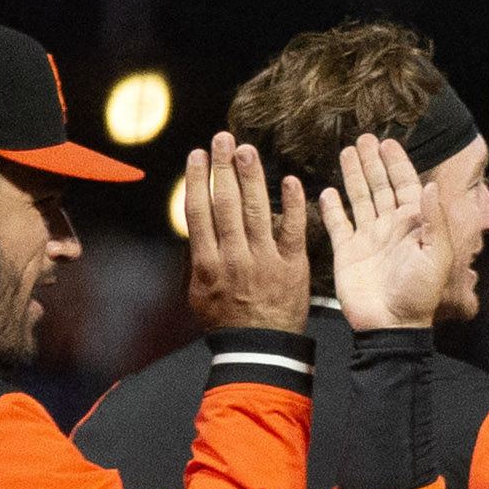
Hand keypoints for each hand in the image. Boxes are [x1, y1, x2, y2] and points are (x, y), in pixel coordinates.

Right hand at [181, 133, 309, 333]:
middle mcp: (233, 258)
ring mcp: (264, 261)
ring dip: (250, 176)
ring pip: (255, 211)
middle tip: (222, 139)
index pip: (199, 212)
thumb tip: (196, 227)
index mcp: (207, 264)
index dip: (197, 180)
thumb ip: (199, 258)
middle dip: (222, 167)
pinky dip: (291, 205)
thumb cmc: (227, 322)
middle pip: (225, 203)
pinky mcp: (292, 267)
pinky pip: (292, 230)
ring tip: (246, 149)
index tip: (197, 155)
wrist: (260, 350)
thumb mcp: (199, 293)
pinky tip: (289, 180)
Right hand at [325, 131, 448, 330]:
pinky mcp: (347, 252)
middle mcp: (390, 228)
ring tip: (347, 152)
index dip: (398, 164)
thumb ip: (433, 220)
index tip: (388, 143)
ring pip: (359, 199)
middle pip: (380, 186)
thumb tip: (431, 186)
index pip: (406, 185)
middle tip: (364, 138)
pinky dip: (333, 208)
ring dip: (354, 175)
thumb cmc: (419, 294)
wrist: (391, 324)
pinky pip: (338, 225)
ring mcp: (368, 239)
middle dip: (373, 163)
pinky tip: (328, 191)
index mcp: (413, 226)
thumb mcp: (437, 256)